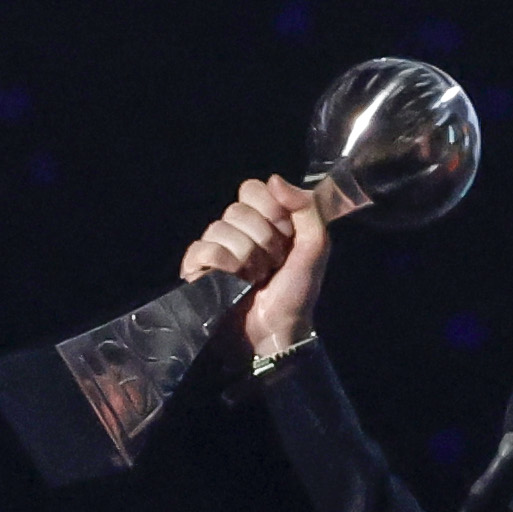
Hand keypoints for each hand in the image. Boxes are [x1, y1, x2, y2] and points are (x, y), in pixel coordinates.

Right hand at [178, 174, 328, 357]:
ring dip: (247, 257)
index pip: (253, 188)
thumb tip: (275, 179)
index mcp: (262, 220)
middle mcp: (236, 230)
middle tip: (273, 263)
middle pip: (237, 208)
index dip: (271, 210)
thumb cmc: (296, 293)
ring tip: (256, 277)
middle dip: (263, 238)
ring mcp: (214, 249)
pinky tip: (234, 281)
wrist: (278, 332)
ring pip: (220, 228)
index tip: (286, 236)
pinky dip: (224, 264)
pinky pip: (203, 249)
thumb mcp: (315, 247)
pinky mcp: (197, 269)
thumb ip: (307, 208)